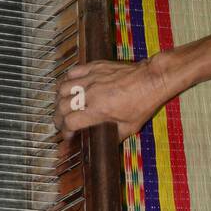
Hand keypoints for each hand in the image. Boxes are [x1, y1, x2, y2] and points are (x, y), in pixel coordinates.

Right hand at [54, 56, 168, 142]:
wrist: (151, 79)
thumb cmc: (143, 103)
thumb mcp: (130, 127)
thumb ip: (113, 136)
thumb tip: (103, 144)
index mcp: (99, 110)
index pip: (70, 122)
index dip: (65, 131)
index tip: (68, 135)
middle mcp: (91, 93)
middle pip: (62, 106)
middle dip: (58, 118)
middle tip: (61, 124)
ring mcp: (91, 78)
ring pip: (62, 88)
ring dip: (59, 100)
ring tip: (62, 107)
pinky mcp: (95, 67)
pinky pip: (72, 72)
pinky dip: (67, 81)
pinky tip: (69, 88)